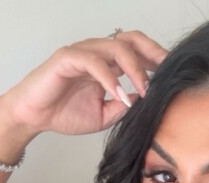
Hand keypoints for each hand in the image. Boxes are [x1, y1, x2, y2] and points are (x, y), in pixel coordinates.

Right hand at [0, 31, 167, 135]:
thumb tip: (145, 102)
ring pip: (115, 48)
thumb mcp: (104, 116)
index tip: (173, 75)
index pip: (137, 52)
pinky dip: (109, 77)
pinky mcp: (66, 58)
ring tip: (145, 91)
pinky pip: (93, 61)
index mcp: (108, 64)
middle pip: (131, 39)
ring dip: (135, 69)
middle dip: (152, 53)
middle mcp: (97, 53)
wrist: (34, 117)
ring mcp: (82, 53)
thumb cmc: (65, 113)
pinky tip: (120, 94)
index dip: (156, 60)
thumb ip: (124, 107)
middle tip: (167, 72)